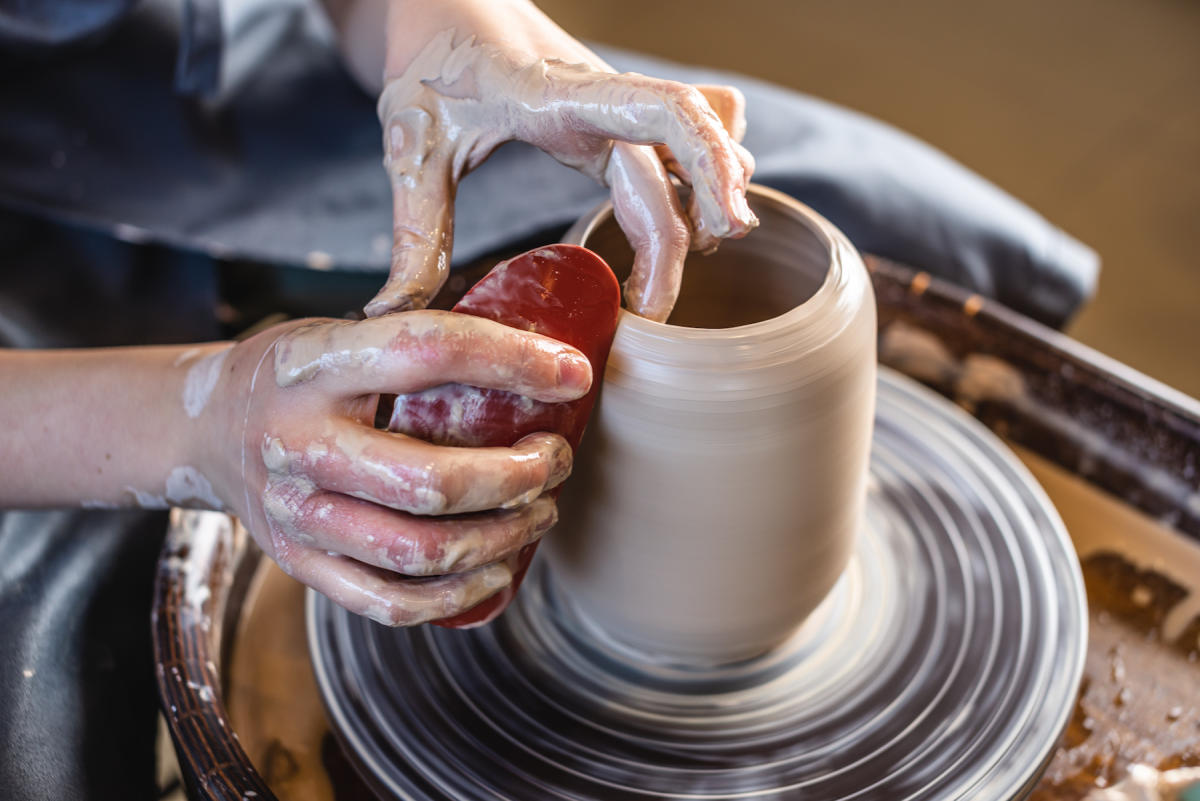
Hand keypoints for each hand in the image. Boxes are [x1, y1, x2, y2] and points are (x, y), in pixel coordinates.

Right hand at [200, 311, 591, 624]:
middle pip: (433, 482)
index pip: (426, 353)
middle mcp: (300, 445)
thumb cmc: (294, 376)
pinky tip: (497, 569)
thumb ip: (414, 333)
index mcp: (315, 366)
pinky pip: (392, 603)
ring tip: (541, 508)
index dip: (512, 361)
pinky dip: (459, 595)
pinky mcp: (302, 565)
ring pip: (422, 553)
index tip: (572, 372)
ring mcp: (298, 516)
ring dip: (504, 536)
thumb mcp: (336, 330)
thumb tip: (532, 340)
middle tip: (556, 459)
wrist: (202, 431)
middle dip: (519, 475)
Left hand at [365, 0, 757, 321]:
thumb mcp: (411, 143)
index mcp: (561, 96)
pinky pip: (683, 135)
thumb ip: (416, 233)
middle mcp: (603, 97)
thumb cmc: (428, 57)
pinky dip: (700, 171)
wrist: (442, 0)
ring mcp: (614, 103)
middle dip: (685, 239)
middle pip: (678, 164)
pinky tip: (688, 215)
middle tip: (652, 314)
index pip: (667, 111)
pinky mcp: (614, 114)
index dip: (709, 168)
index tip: (721, 234)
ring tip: (687, 260)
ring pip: (693, 145)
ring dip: (703, 199)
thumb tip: (397, 317)